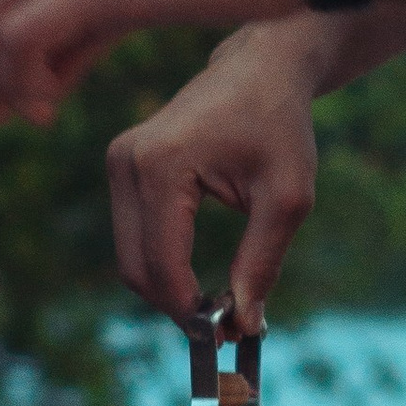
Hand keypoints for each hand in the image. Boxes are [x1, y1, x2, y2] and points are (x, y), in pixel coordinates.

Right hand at [106, 26, 324, 328]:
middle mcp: (127, 162)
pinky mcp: (123, 167)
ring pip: (130, 258)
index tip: (227, 335)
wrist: (260, 69)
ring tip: (216, 303)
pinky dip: (161, 266)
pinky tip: (198, 278)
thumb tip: (245, 324)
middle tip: (224, 328)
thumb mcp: (287, 197)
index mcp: (161, 165)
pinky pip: (134, 237)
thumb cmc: (279, 125)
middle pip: (136, 268)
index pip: (162, 263)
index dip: (190, 309)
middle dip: (175, 307)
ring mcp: (118, 163)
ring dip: (166, 290)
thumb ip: (262, 262)